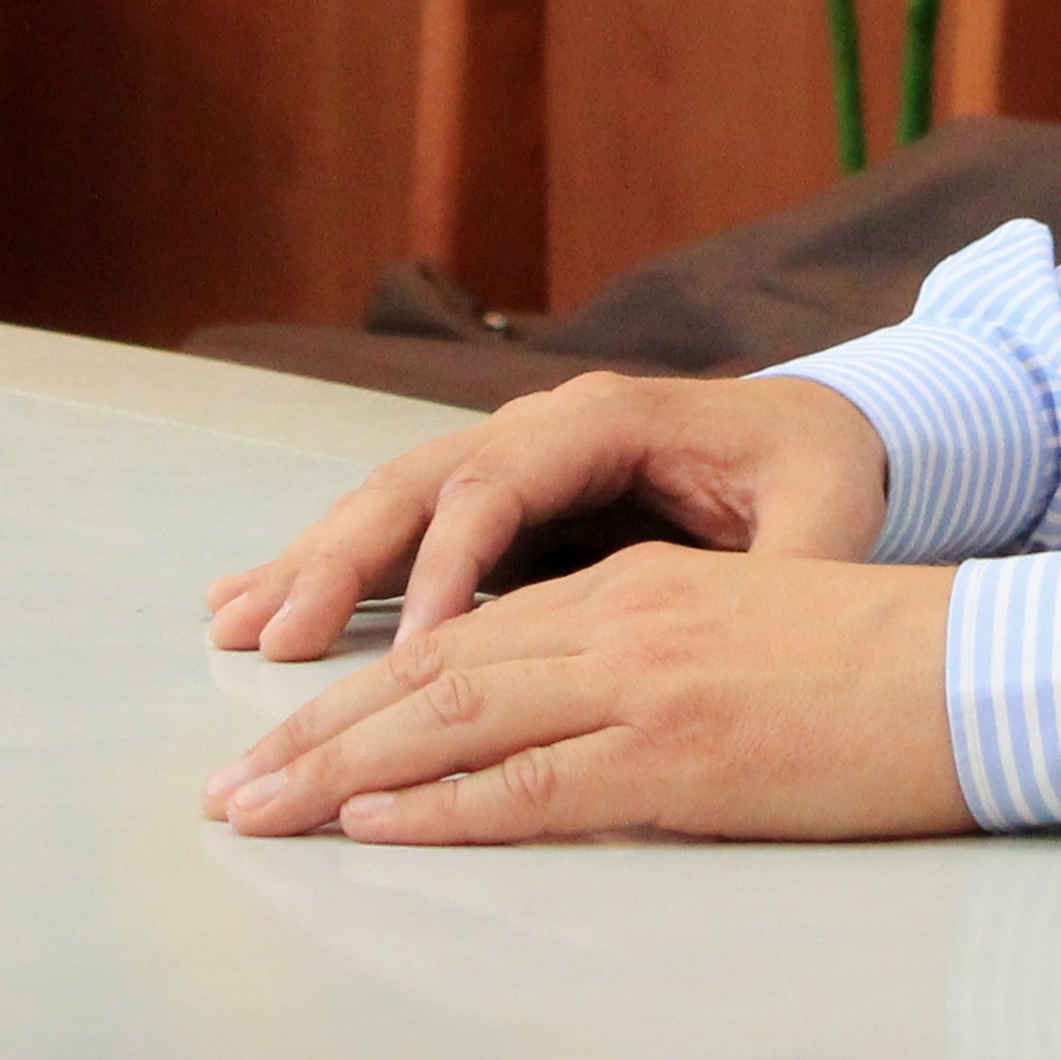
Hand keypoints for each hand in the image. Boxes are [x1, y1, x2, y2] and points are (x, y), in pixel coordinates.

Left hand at [204, 542, 964, 842]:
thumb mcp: (747, 628)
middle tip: (227, 788)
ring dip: (338, 770)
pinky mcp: (675, 755)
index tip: (285, 734)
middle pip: (431, 673)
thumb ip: (654, 651)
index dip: (365, 689)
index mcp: (636, 588)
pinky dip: (439, 806)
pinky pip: (530, 784)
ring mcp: (641, 686)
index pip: (468, 635)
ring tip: (255, 808)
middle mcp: (619, 622)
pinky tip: (371, 823)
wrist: (981, 666)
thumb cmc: (883, 661)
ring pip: (453, 721)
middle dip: (315, 731)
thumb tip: (572, 711)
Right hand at [205, 371, 890, 661]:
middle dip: (344, 559)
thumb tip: (757, 623)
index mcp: (612, 416)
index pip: (506, 483)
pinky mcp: (498, 496)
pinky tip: (254, 601)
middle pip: (421, 481)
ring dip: (314, 562)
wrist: (824, 430)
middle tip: (277, 638)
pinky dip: (328, 563)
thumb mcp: (823, 518)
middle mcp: (543, 422)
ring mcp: (511, 452)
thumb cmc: (822, 476)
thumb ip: (784, 564)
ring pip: (392, 500)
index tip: (423, 643)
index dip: (458, 563)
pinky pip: (399, 525)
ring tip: (236, 624)